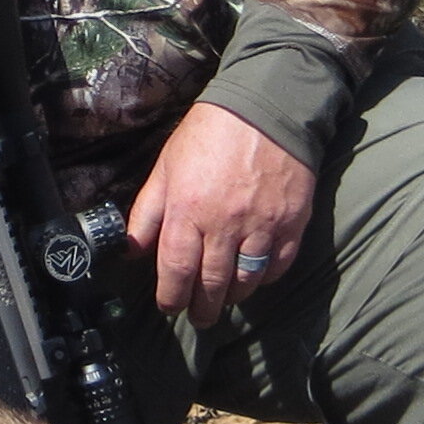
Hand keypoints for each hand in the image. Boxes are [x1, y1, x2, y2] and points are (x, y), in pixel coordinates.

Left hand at [125, 104, 315, 328]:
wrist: (266, 106)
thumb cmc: (210, 134)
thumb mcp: (166, 167)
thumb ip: (147, 212)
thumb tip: (132, 250)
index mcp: (188, 210)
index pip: (176, 271)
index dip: (171, 297)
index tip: (170, 307)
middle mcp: (224, 224)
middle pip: (212, 285)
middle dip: (203, 309)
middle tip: (200, 317)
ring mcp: (261, 225)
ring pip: (246, 282)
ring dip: (233, 297)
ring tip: (225, 300)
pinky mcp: (291, 222)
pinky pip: (278, 266)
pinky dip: (265, 278)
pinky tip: (255, 277)